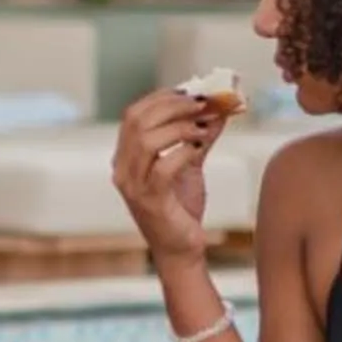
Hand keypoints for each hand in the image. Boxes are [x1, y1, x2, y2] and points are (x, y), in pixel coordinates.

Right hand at [111, 86, 230, 261]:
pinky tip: (199, 149)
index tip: (191, 91)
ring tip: (203, 127)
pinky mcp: (149, 201)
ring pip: (146, 140)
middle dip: (171, 106)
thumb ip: (199, 137)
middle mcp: (122, 169)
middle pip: (136, 121)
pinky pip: (163, 167)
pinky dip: (183, 152)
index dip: (161, 98)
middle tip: (201, 103)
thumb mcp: (189, 166)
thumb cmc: (181, 209)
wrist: (180, 250)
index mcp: (125, 157)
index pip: (133, 114)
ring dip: (178, 126)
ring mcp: (132, 186)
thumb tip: (219, 109)